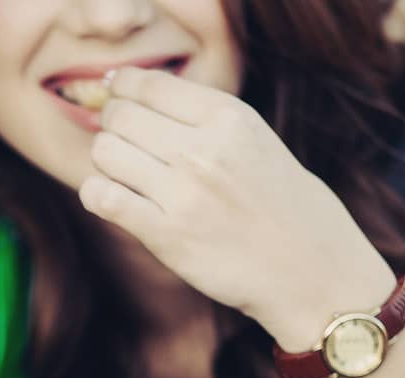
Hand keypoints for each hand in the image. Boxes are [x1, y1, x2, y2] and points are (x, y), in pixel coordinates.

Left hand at [81, 67, 395, 350]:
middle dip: (112, 127)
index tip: (121, 103)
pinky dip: (96, 194)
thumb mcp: (251, 137)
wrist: (308, 267)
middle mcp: (204, 150)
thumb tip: (129, 92)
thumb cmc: (276, 201)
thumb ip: (198, 116)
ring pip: (104, 153)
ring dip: (106, 163)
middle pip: (120, 116)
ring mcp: (184, 193)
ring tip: (128, 176)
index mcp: (228, 117)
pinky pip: (102, 198)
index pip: (147, 83)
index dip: (123, 90)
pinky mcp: (165, 235)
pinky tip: (112, 200)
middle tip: (125, 145)